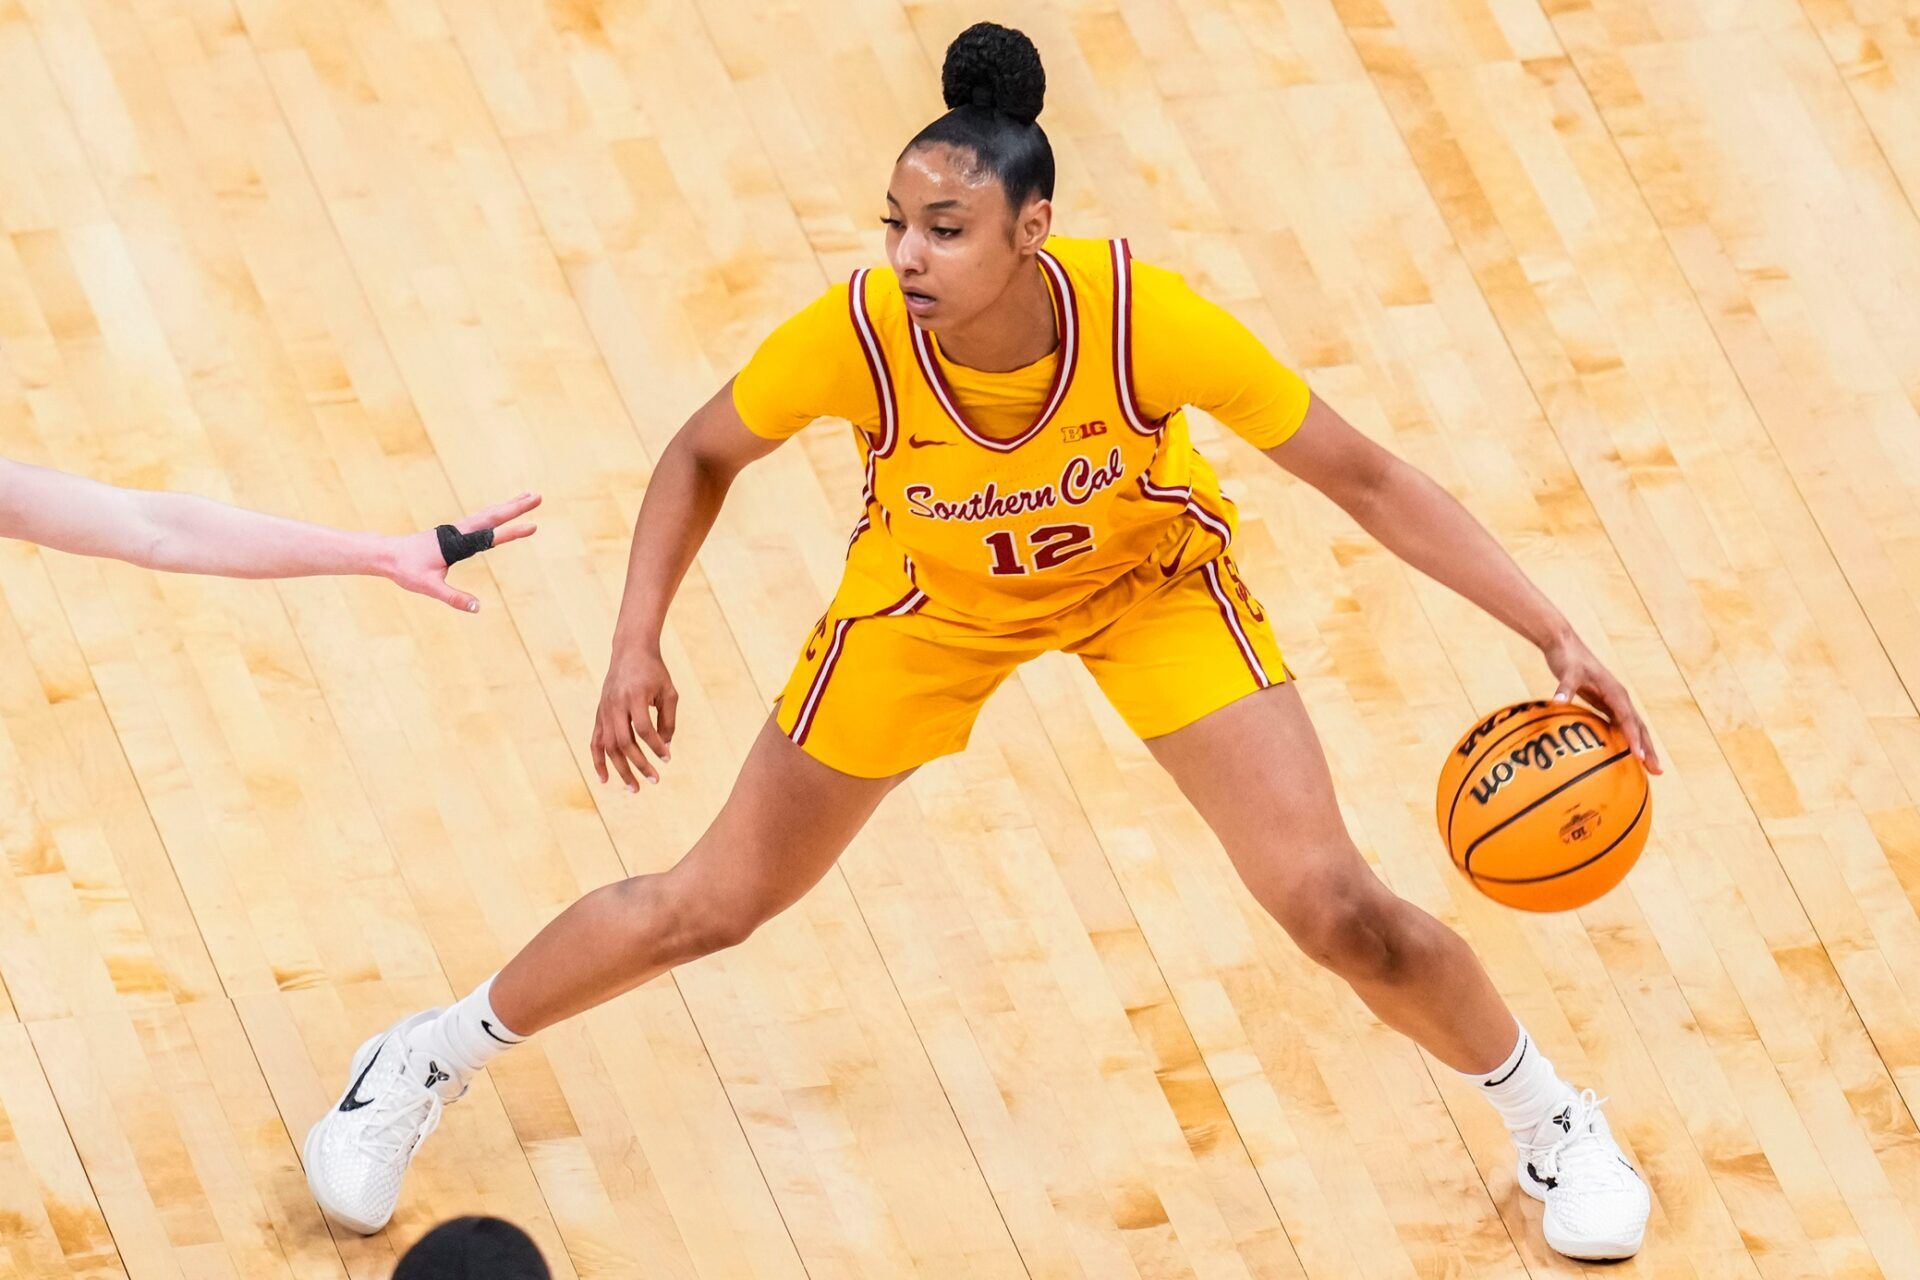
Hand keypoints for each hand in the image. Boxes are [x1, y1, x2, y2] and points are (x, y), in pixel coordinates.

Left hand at [388, 492, 540, 609]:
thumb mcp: (429, 587)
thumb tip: (477, 607)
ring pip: (489, 512)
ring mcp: (458, 529)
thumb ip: (454, 598)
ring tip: (529, 496)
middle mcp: (459, 531)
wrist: (388, 554)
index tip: (533, 526)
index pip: (490, 537)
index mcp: (456, 544)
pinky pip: (482, 517)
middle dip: (517, 506)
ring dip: (510, 504)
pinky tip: (503, 510)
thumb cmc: (407, 571)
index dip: (512, 532)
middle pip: (493, 515)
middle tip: (539, 496)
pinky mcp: (456, 530)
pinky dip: (497, 510)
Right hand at [591, 642, 676, 790]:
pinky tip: (605, 779)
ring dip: (621, 769)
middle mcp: (616, 705)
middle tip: (654, 781)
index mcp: (635, 697)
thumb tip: (665, 747)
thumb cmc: (654, 672)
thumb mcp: (668, 692)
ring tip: (633, 788)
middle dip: (639, 765)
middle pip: (625, 743)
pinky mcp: (599, 713)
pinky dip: (598, 761)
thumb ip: (667, 720)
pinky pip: (596, 741)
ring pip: (609, 746)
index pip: (644, 730)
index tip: (668, 758)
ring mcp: (605, 710)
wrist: (630, 651)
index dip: (656, 746)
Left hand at [1542, 631, 1662, 774]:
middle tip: (1657, 772)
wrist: (1564, 644)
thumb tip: (1557, 702)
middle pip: (1639, 727)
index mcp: (1615, 692)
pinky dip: (1626, 739)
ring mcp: (1614, 700)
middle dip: (1648, 749)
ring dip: (1642, 746)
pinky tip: (1625, 754)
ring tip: (1649, 768)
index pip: (1628, 719)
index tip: (1640, 758)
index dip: (1635, 739)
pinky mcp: (1605, 702)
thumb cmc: (1567, 658)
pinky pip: (1619, 725)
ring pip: (1633, 727)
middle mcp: (1619, 697)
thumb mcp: (1566, 672)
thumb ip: (1564, 688)